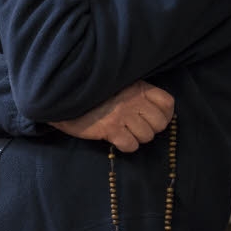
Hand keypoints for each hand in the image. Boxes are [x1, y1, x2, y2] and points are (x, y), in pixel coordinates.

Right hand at [49, 81, 173, 152]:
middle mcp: (133, 100)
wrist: (64, 97)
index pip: (167, 103)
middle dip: (150, 129)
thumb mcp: (117, 84)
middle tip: (135, 128)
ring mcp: (122, 115)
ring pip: (146, 136)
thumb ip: (135, 92)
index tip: (154, 119)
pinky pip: (131, 145)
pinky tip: (116, 140)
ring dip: (136, 138)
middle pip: (159, 123)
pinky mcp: (110, 129)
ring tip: (124, 133)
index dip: (165, 115)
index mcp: (138, 87)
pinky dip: (126, 146)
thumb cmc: (92, 92)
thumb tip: (150, 109)